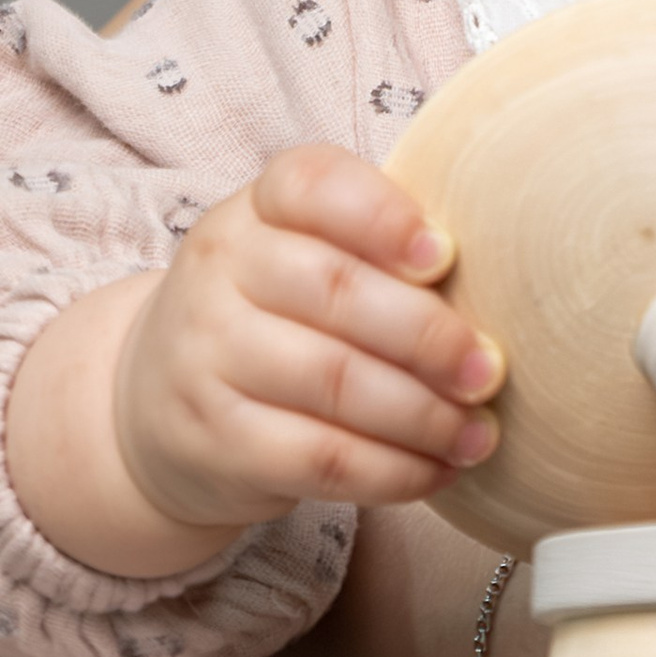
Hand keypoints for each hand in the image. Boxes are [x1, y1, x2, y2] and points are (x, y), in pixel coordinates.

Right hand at [9, 149, 501, 581]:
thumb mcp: (301, 253)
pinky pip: (318, 460)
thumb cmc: (273, 314)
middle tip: (490, 369)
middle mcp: (220, 272)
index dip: (382, 216)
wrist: (148, 405)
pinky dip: (392, 472)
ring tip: (480, 432)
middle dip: (429, 335)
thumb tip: (507, 274)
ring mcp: (206, 359)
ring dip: (424, 415)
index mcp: (255, 209)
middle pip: (337, 292)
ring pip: (335, 384)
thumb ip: (381, 245)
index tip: (445, 254)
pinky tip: (438, 472)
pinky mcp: (214, 443)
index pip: (309, 184)